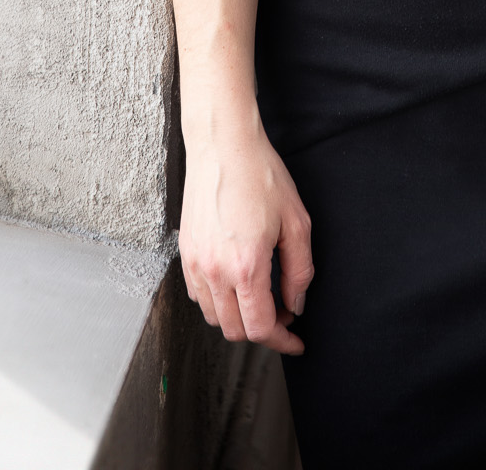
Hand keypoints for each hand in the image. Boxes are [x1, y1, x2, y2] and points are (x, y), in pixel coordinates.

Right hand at [179, 122, 313, 354]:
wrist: (223, 145)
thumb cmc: (260, 176)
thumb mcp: (296, 222)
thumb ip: (300, 271)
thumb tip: (296, 304)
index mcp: (246, 265)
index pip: (260, 328)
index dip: (282, 341)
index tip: (295, 340)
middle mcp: (215, 270)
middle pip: (235, 330)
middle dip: (262, 330)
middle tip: (283, 313)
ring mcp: (196, 262)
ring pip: (215, 317)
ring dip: (239, 317)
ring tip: (260, 297)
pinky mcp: (185, 252)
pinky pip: (199, 295)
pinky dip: (218, 301)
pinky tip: (235, 283)